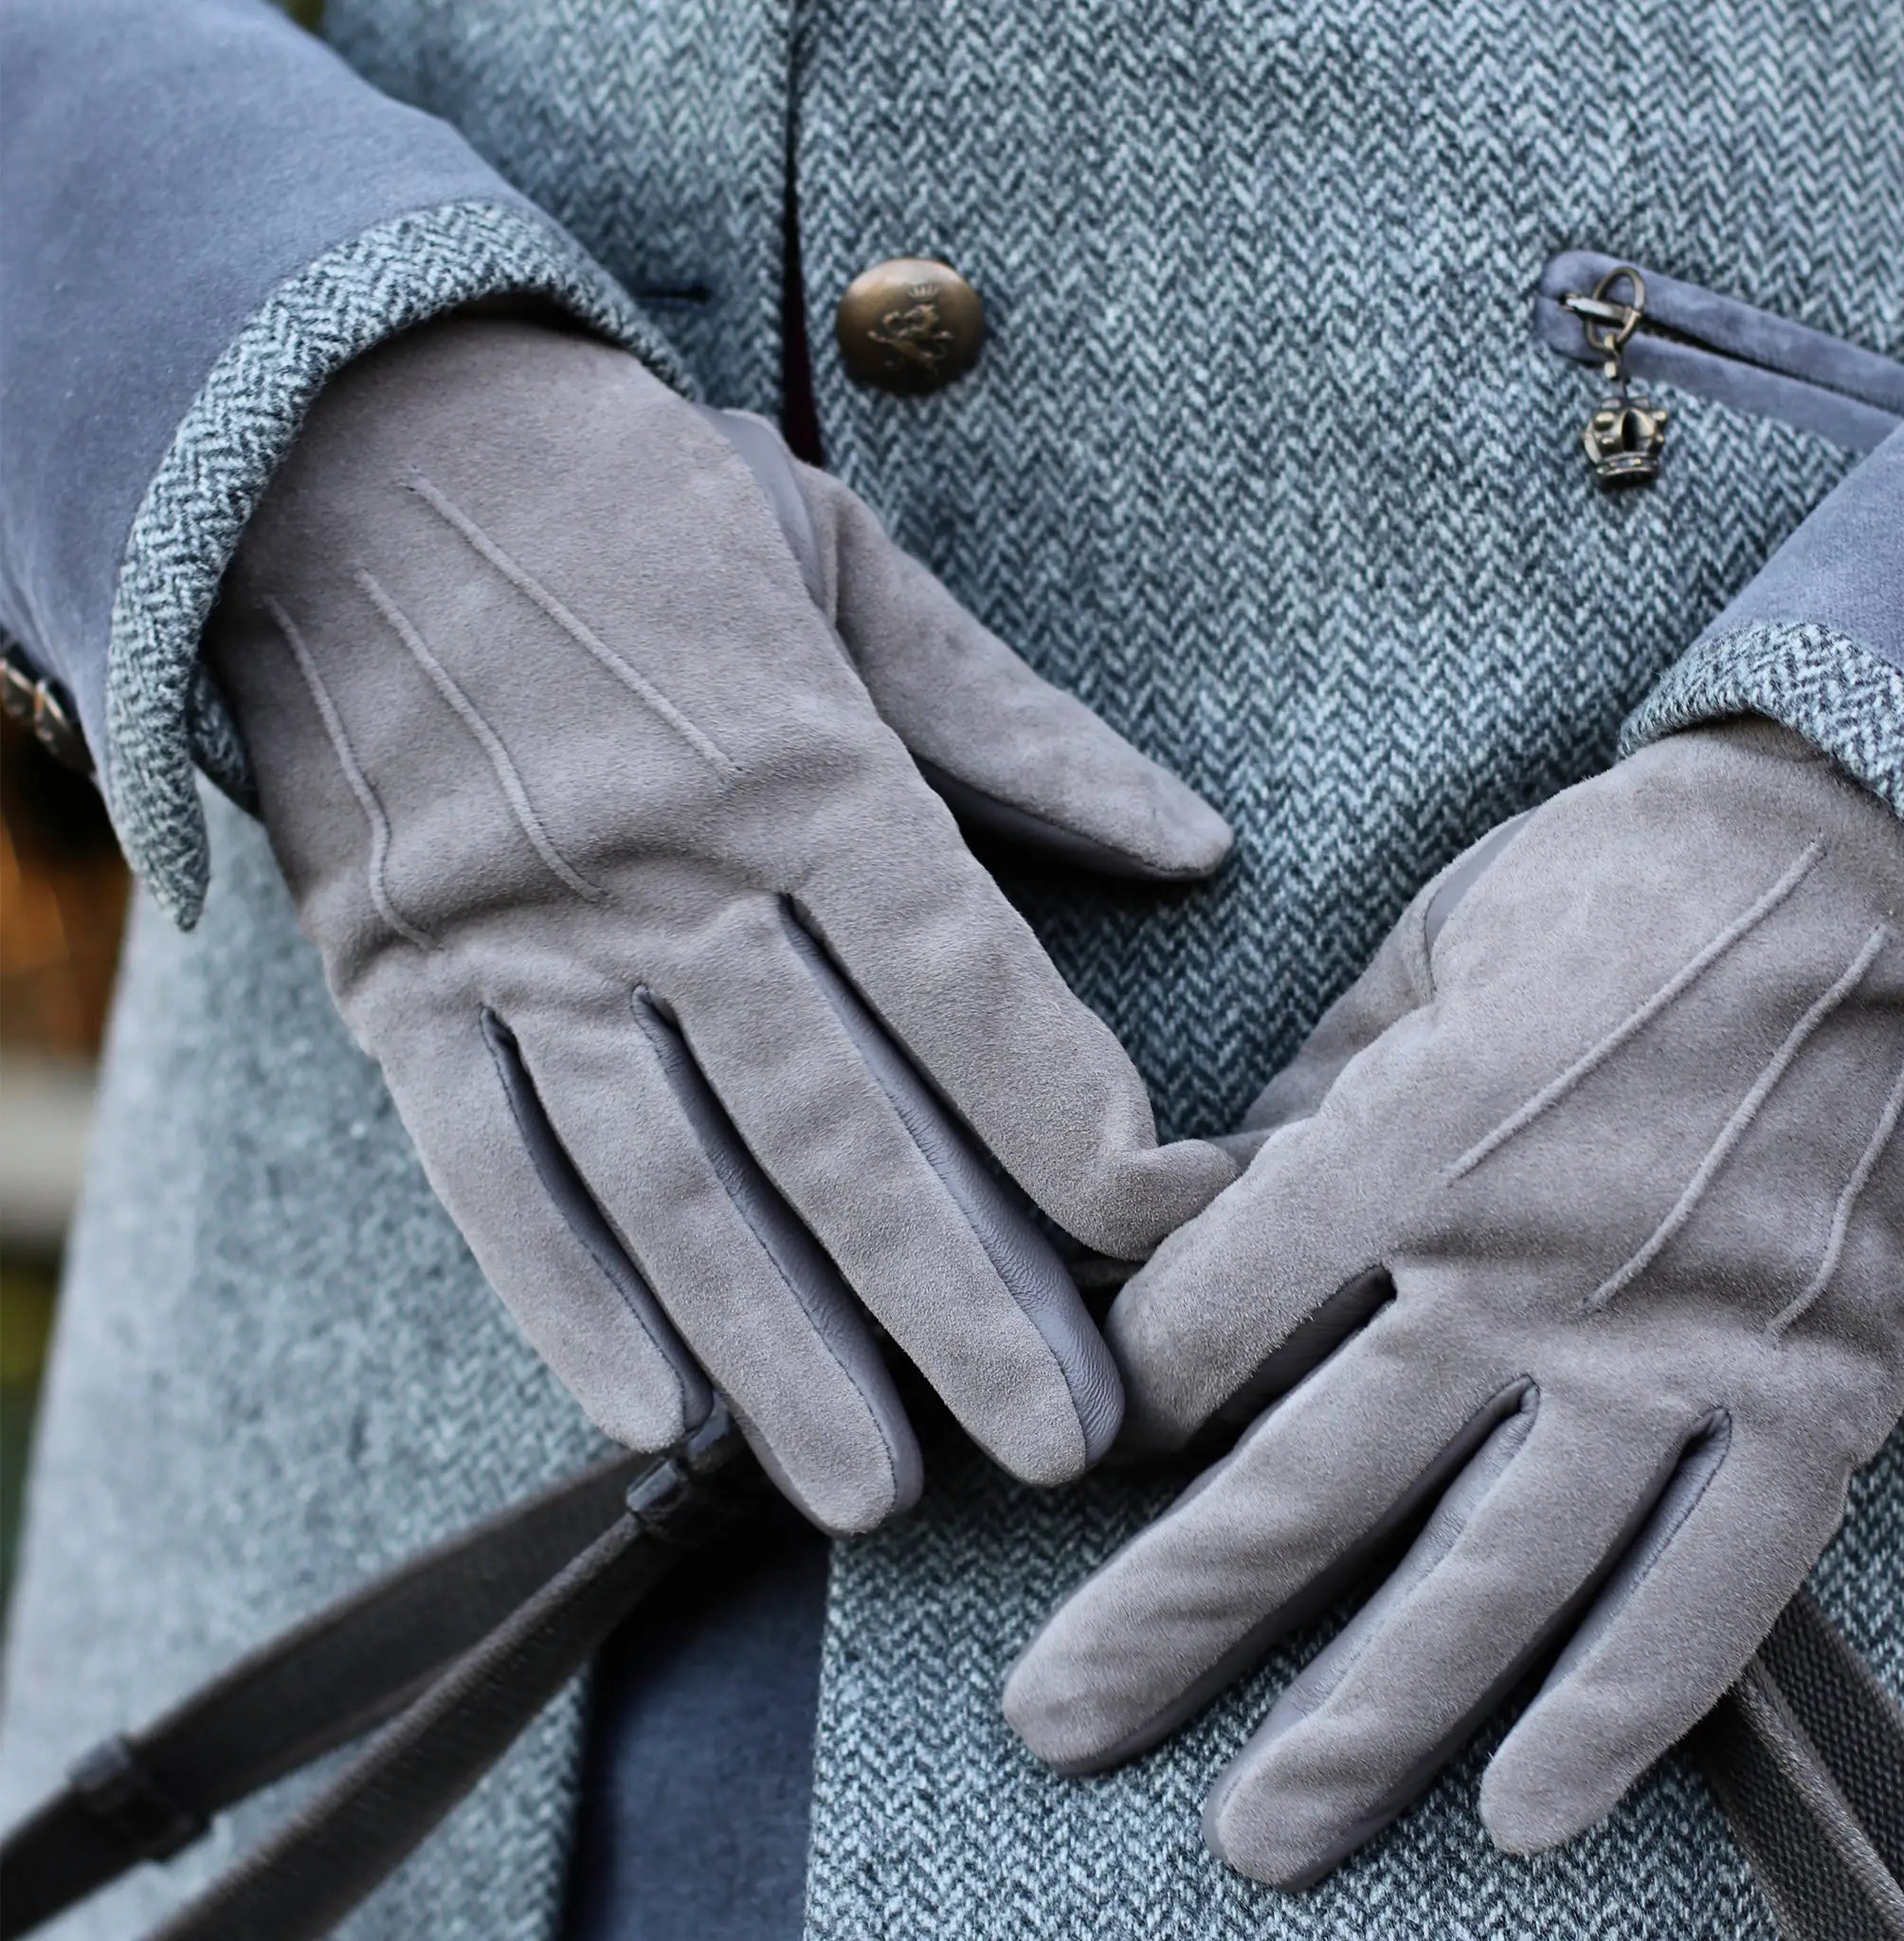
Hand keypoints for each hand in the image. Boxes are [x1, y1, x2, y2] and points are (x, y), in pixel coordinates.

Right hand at [207, 318, 1234, 1534]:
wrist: (348, 446)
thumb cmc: (631, 499)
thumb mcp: (839, 562)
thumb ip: (1014, 725)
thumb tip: (1192, 846)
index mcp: (793, 752)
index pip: (955, 972)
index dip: (1060, 1113)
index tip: (1153, 1230)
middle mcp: (662, 867)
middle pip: (830, 1115)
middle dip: (955, 1292)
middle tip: (1058, 1440)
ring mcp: (520, 936)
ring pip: (667, 1175)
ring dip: (774, 1344)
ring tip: (874, 1487)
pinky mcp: (402, 978)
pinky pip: (483, 1161)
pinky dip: (561, 1294)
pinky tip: (654, 1417)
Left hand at [1005, 723, 1903, 1884]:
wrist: (1861, 866)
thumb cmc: (1606, 892)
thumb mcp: (1415, 956)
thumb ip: (1307, 1112)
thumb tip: (1197, 1222)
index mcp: (1408, 1139)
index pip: (1212, 1323)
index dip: (1123, 1400)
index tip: (1078, 1453)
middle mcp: (1522, 1269)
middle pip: (1311, 1482)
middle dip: (1171, 1615)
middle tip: (1059, 1718)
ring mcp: (1674, 1350)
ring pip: (1492, 1577)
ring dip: (1366, 1719)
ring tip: (1260, 1827)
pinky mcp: (1811, 1392)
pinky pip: (1710, 1589)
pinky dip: (1619, 1713)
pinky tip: (1524, 1811)